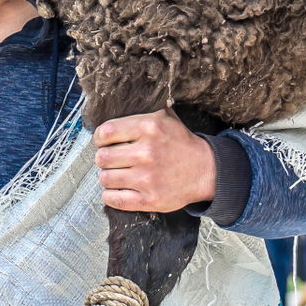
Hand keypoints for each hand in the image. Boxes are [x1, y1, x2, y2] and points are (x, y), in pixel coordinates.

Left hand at [94, 107, 215, 212]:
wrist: (206, 171)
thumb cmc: (181, 144)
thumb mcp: (165, 118)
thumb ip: (141, 112)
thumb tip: (116, 106)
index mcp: (149, 128)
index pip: (106, 132)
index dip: (99, 138)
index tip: (102, 142)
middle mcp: (147, 152)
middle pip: (102, 157)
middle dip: (103, 159)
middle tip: (110, 160)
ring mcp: (148, 178)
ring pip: (105, 179)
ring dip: (106, 177)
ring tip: (115, 174)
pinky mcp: (150, 199)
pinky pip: (114, 199)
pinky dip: (110, 196)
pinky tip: (116, 190)